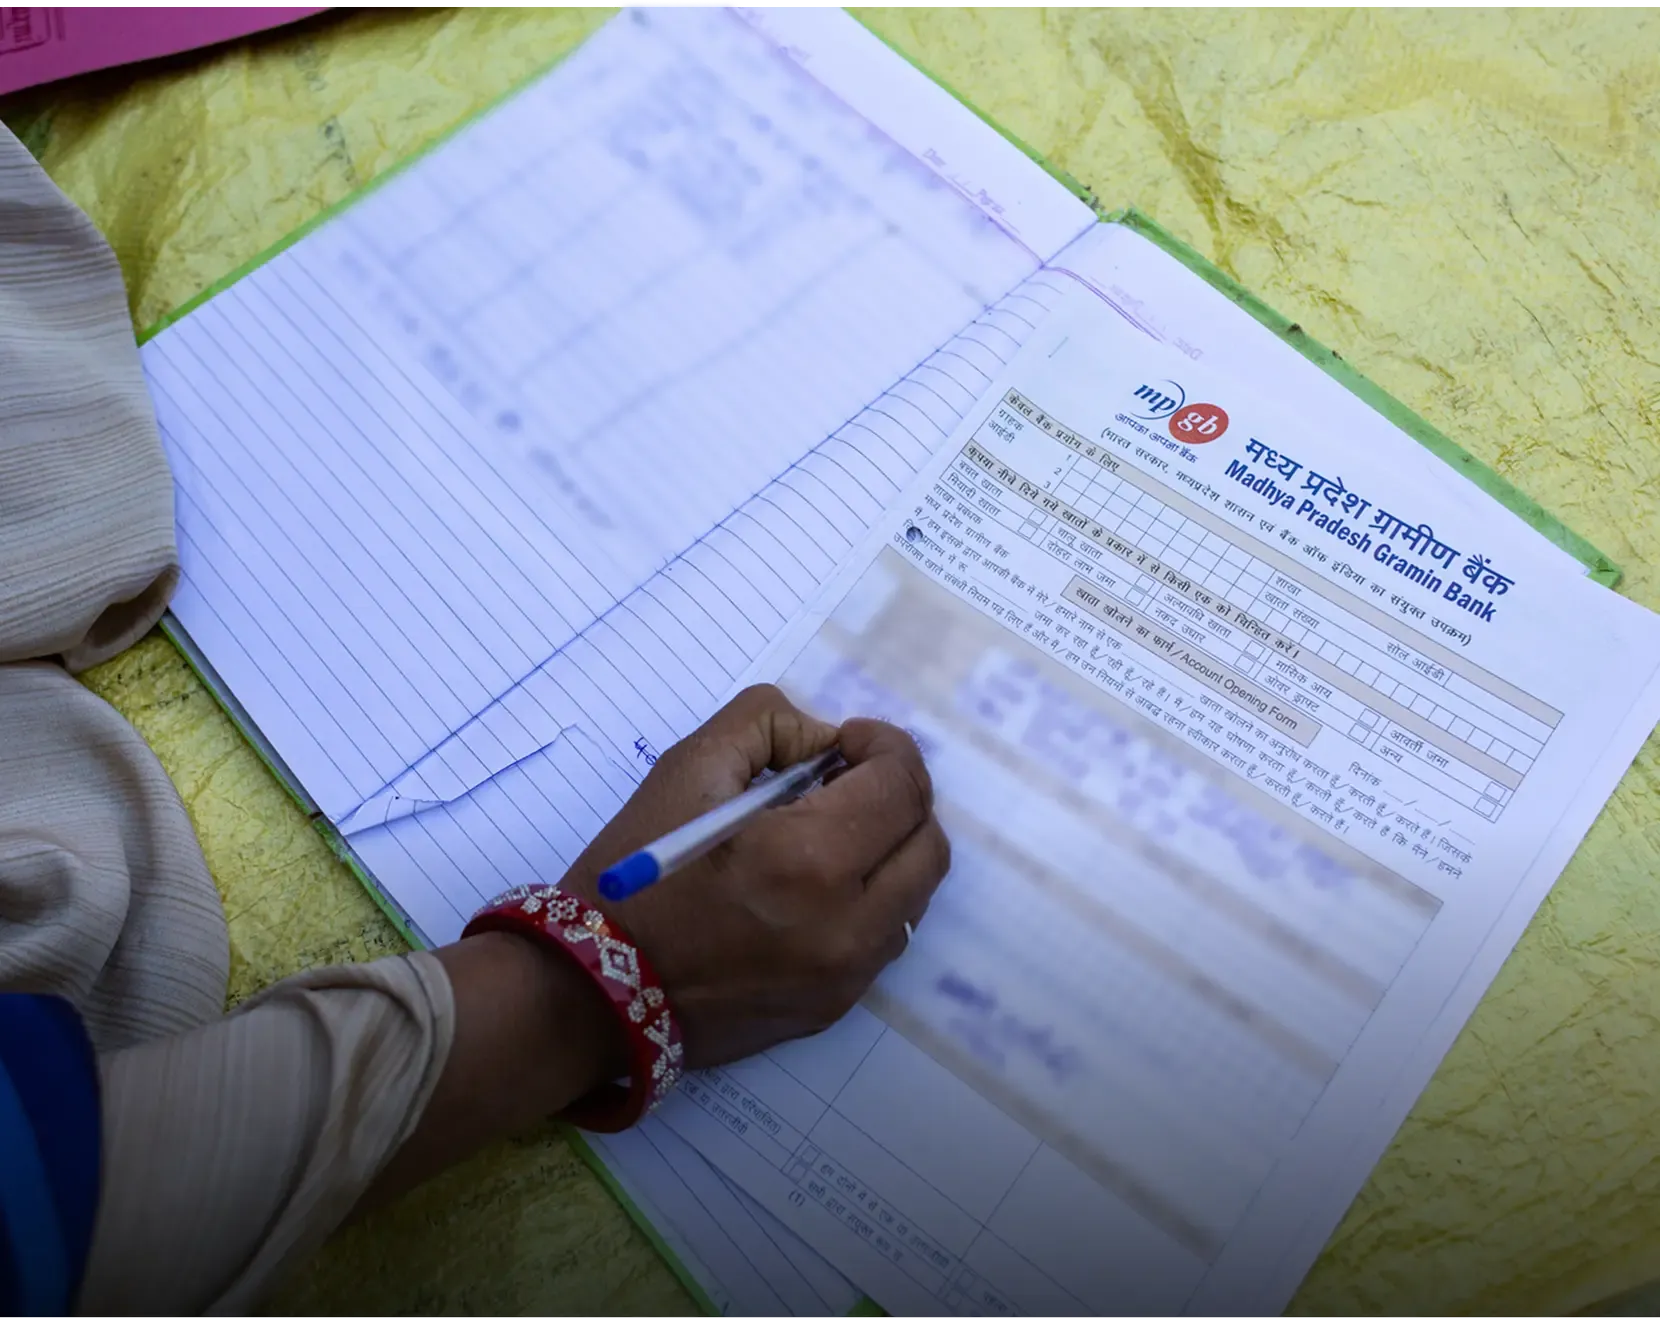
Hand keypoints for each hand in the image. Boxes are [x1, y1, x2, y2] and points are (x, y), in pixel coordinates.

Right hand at [561, 684, 949, 1068]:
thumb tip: (824, 743)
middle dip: (899, 796)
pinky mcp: (833, 1006)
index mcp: (812, 857)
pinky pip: (885, 939)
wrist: (595, 991)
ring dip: (891, 850)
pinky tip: (817, 886)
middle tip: (848, 782)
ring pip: (916, 895)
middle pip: (928, 841)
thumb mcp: (689, 767)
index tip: (846, 743)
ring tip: (833, 834)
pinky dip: (871, 900)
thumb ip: (767, 724)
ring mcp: (846, 974)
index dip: (884, 747)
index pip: (902, 785)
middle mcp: (848, 923)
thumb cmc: (636, 874)